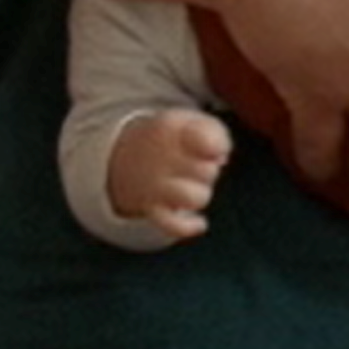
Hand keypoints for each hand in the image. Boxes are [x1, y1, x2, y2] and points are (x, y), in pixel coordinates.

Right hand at [106, 108, 231, 241]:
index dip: (216, 146)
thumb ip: (214, 134)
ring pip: (195, 198)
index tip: (212, 147)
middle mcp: (158, 156)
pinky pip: (172, 225)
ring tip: (194, 185)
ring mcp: (153, 185)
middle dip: (209, 170)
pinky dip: (188, 227)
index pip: (204, 139)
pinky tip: (201, 223)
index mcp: (169, 128)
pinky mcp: (151, 208)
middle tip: (196, 163)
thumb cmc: (175, 138)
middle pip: (207, 171)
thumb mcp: (192, 121)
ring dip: (202, 194)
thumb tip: (221, 157)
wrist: (128, 154)